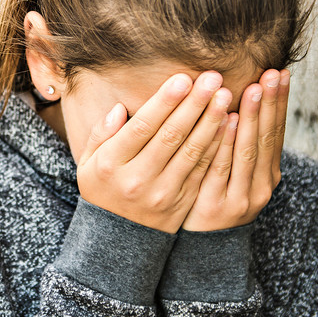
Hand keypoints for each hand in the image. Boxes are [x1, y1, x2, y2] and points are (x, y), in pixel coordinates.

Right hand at [76, 71, 232, 233]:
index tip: (183, 78)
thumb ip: (101, 134)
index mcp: (111, 164)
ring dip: (211, 121)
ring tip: (225, 95)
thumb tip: (120, 109)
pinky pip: (202, 169)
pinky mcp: (182, 202)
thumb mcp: (89, 162)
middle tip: (213, 78)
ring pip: (191, 152)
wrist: (118, 238)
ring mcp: (162, 193)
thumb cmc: (103, 189)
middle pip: (171, 136)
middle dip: (194, 104)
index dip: (165, 102)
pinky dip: (217, 145)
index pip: (142, 127)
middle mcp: (138, 179)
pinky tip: (228, 124)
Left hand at [182, 69, 289, 230]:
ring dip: (253, 118)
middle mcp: (262, 185)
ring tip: (255, 89)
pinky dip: (227, 144)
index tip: (281, 73)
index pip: (276, 132)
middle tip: (271, 74)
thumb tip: (240, 100)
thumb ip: (239, 143)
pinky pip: (222, 168)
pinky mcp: (218, 206)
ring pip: (248, 151)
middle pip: (267, 138)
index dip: (280, 103)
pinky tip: (229, 121)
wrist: (201, 248)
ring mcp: (242, 197)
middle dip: (270, 104)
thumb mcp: (234, 174)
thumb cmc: (213, 199)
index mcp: (267, 173)